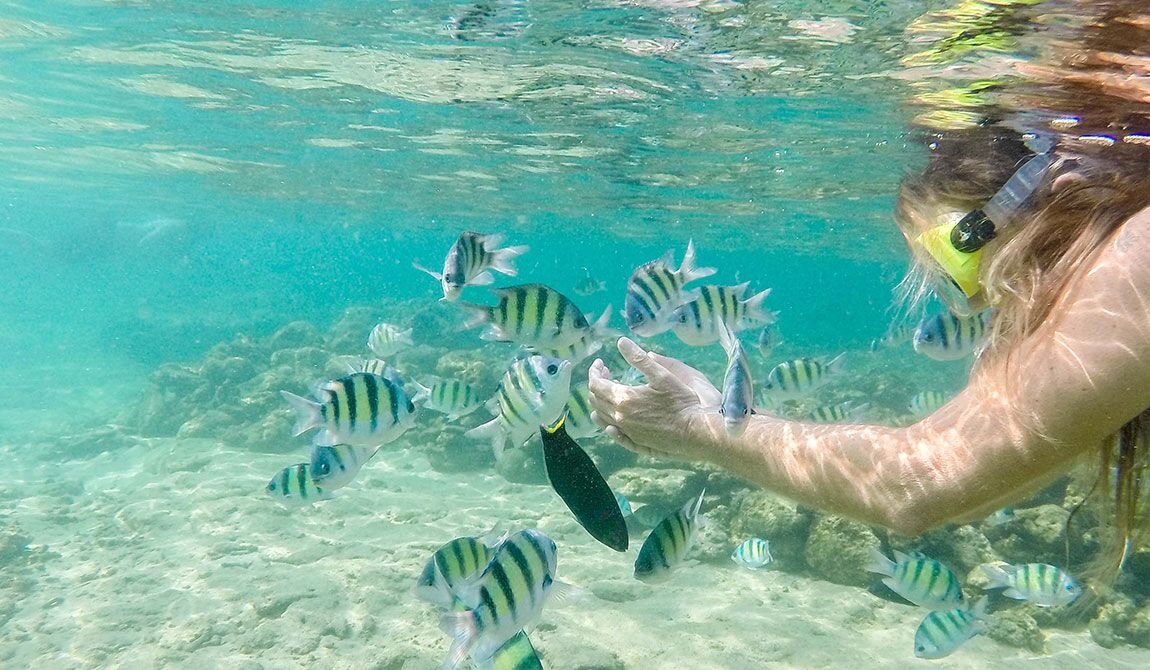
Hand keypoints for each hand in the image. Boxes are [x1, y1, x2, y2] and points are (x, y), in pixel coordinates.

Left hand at [587, 337, 722, 461]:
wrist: (697, 432)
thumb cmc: (682, 401)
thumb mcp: (662, 375)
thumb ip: (639, 358)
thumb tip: (621, 342)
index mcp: (624, 398)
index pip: (596, 384)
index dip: (595, 371)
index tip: (601, 363)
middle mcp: (620, 418)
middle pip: (596, 400)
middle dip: (597, 384)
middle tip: (606, 373)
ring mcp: (627, 432)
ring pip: (602, 417)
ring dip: (599, 402)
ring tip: (607, 391)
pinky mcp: (636, 443)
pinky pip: (614, 434)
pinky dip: (606, 423)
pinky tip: (609, 420)